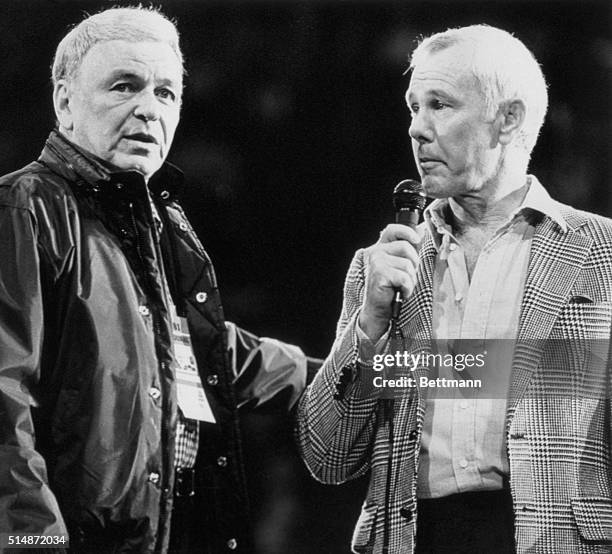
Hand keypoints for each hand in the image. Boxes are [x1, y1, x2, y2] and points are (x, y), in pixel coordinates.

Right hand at [358, 224, 420, 340]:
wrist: (378, 308)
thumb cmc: (390, 288)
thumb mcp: (399, 266)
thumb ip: (407, 250)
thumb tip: (421, 232)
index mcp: (380, 248)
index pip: (392, 229)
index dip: (406, 231)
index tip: (417, 240)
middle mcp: (376, 252)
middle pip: (406, 246)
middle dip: (413, 263)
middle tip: (406, 276)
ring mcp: (376, 262)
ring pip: (407, 264)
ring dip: (410, 279)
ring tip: (401, 286)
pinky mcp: (379, 274)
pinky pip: (404, 277)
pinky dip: (407, 288)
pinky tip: (400, 292)